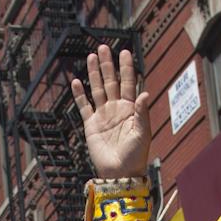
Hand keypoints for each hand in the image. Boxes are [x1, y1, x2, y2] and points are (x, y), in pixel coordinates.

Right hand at [69, 45, 151, 179]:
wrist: (120, 173)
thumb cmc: (136, 155)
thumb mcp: (142, 133)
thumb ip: (142, 113)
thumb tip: (144, 92)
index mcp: (131, 109)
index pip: (129, 83)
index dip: (126, 68)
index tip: (124, 52)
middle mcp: (117, 109)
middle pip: (111, 81)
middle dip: (108, 65)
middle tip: (104, 47)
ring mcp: (103, 116)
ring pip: (97, 89)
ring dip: (94, 74)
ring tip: (91, 57)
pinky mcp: (91, 125)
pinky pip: (84, 106)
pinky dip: (79, 95)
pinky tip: (76, 82)